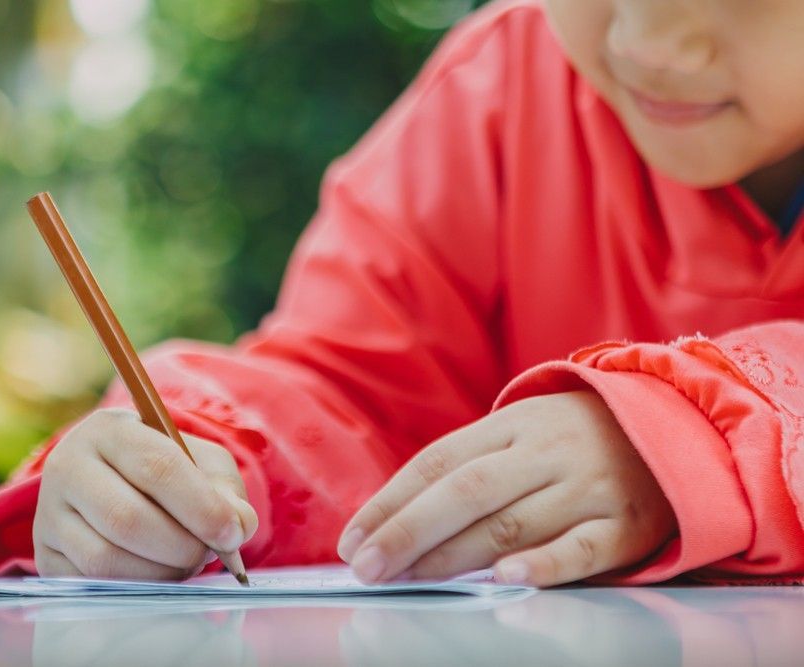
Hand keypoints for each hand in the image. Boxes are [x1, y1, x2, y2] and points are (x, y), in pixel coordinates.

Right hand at [34, 408, 257, 578]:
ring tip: (186, 562)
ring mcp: (49, 513)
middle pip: (128, 519)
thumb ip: (224, 489)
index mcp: (109, 430)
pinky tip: (157, 574)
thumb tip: (239, 525)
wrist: (109, 481)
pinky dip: (135, 588)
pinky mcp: (44, 556)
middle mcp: (67, 466)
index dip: (201, 507)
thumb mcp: (198, 461)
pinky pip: (91, 584)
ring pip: (107, 559)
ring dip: (160, 573)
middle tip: (209, 553)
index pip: (157, 468)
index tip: (232, 533)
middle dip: (182, 546)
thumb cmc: (162, 468)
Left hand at [337, 392, 675, 586]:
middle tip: (366, 566)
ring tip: (408, 578)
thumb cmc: (573, 438)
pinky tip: (503, 579)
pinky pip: (581, 548)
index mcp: (512, 424)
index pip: (437, 462)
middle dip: (407, 531)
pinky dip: (542, 564)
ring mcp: (587, 487)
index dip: (391, 502)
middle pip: (465, 492)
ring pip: (510, 523)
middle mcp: (545, 451)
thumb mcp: (521, 430)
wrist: (674, 425)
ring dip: (453, 555)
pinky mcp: (626, 525)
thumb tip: (394, 517)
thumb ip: (468, 465)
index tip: (352, 539)